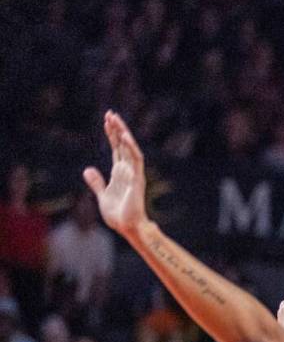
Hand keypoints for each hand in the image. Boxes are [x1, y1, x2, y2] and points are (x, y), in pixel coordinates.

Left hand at [83, 111, 149, 237]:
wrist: (127, 227)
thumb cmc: (118, 215)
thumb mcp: (102, 195)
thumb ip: (96, 182)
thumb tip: (88, 170)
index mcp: (120, 173)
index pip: (116, 149)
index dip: (112, 135)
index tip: (107, 121)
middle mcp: (128, 170)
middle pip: (123, 145)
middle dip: (117, 129)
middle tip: (110, 113)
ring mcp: (134, 173)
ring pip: (130, 148)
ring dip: (123, 133)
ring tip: (115, 119)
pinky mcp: (137, 179)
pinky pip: (136, 160)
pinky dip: (131, 147)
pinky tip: (124, 136)